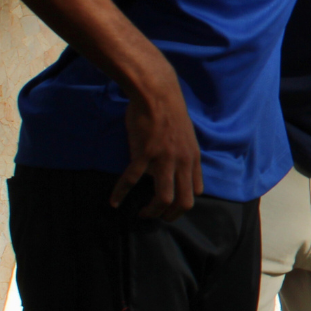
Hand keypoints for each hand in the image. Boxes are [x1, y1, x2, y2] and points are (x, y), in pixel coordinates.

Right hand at [112, 65, 201, 219]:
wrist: (156, 93)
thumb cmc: (168, 111)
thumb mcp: (186, 136)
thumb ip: (183, 153)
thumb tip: (176, 167)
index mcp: (193, 158)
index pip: (196, 191)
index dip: (184, 203)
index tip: (171, 206)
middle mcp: (183, 162)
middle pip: (184, 202)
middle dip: (171, 215)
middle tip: (158, 218)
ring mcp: (164, 159)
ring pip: (163, 198)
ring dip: (152, 212)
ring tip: (141, 215)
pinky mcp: (144, 153)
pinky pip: (132, 180)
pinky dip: (121, 193)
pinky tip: (114, 202)